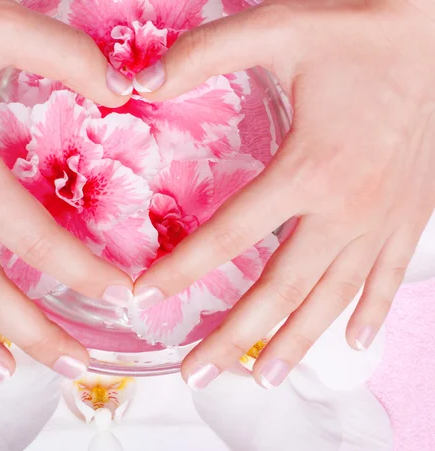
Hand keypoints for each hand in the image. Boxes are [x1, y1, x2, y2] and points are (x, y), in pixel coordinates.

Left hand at [133, 0, 434, 387]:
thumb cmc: (358, 30)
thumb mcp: (277, 30)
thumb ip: (204, 54)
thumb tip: (138, 80)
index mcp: (310, 168)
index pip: (232, 235)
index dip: (184, 270)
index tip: (147, 297)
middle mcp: (348, 207)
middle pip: (280, 288)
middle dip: (234, 336)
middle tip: (196, 373)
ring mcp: (385, 218)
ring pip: (333, 297)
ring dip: (296, 341)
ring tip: (266, 377)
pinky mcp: (413, 214)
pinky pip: (390, 277)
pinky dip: (369, 312)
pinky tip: (354, 343)